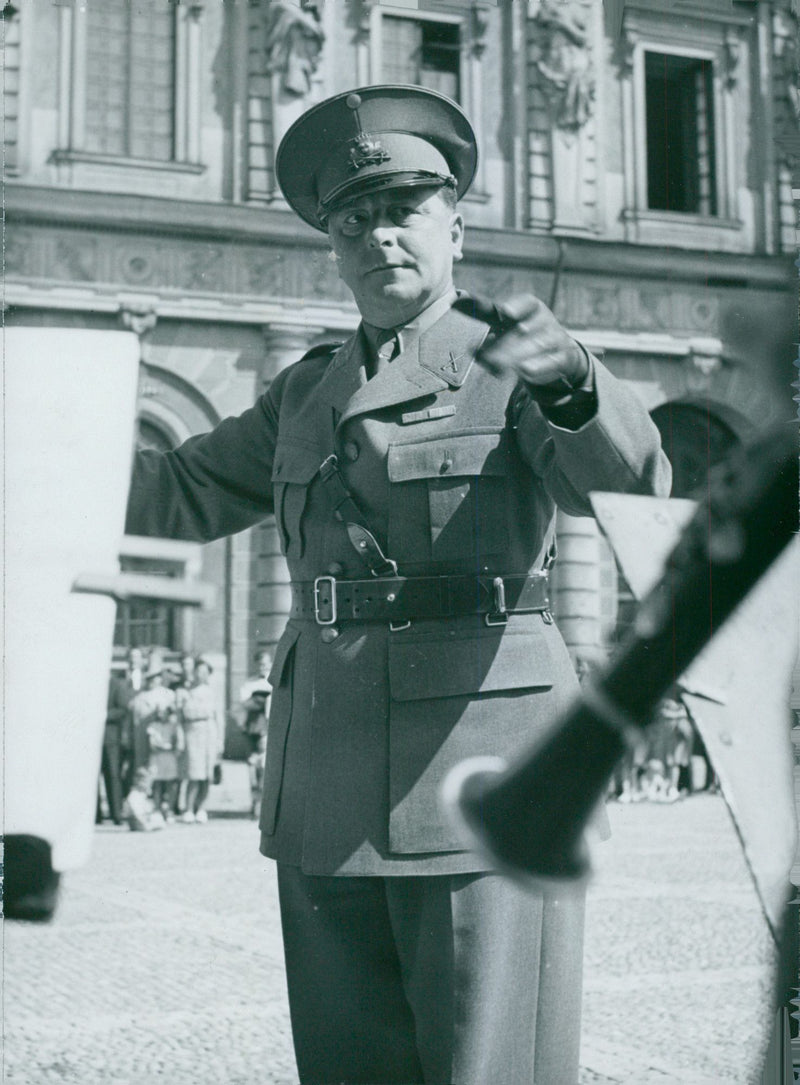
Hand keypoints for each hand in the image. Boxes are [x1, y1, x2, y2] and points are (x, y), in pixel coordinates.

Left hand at [454, 294, 587, 387]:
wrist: (560, 352)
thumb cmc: (525, 333)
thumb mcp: (506, 321)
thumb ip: (482, 313)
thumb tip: (455, 302)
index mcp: (531, 307)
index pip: (526, 303)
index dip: (516, 306)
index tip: (505, 312)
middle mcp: (544, 321)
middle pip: (526, 329)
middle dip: (506, 344)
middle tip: (485, 357)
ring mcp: (555, 338)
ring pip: (539, 345)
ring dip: (519, 355)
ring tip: (501, 365)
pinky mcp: (563, 357)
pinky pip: (554, 361)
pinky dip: (540, 366)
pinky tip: (526, 371)